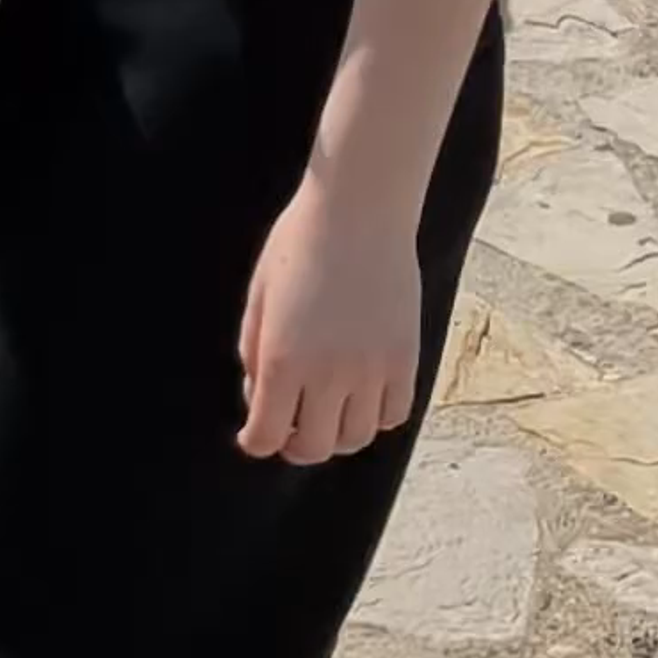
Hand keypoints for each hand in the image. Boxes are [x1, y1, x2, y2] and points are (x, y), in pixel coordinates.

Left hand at [236, 179, 424, 465]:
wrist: (359, 209)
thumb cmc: (300, 241)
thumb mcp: (259, 293)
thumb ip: (253, 349)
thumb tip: (258, 393)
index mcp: (282, 358)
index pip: (266, 434)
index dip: (256, 442)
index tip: (254, 437)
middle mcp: (327, 374)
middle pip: (312, 448)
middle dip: (294, 445)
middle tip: (289, 429)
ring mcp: (370, 370)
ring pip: (355, 439)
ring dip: (336, 435)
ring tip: (326, 414)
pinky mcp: (405, 361)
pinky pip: (393, 415)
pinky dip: (376, 416)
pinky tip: (363, 396)